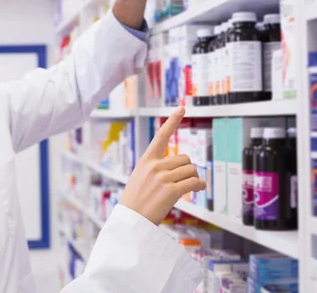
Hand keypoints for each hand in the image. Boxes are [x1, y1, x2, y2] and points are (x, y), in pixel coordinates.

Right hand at [119, 107, 206, 224]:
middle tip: (182, 181)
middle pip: (185, 159)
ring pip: (192, 170)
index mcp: (146, 160)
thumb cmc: (136, 201)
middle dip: (187, 169)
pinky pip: (195, 182)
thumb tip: (182, 167)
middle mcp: (154, 166)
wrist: (130, 220)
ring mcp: (162, 178)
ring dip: (194, 178)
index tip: (181, 108)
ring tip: (188, 187)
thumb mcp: (141, 177)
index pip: (161, 136)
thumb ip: (156, 168)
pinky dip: (199, 186)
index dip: (172, 121)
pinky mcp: (171, 190)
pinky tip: (197, 189)